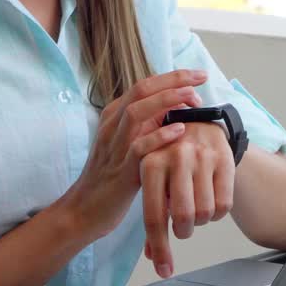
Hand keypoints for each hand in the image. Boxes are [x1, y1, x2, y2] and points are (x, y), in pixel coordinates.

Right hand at [57, 69, 206, 243]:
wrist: (83, 210)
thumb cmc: (112, 176)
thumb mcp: (129, 143)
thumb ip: (148, 124)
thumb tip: (179, 107)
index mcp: (114, 115)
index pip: (143, 85)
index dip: (173, 77)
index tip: (199, 75)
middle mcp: (111, 125)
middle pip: (141, 90)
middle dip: (174, 81)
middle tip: (201, 79)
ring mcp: (114, 146)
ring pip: (137, 113)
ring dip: (167, 101)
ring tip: (192, 98)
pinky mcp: (119, 170)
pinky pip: (138, 147)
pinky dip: (159, 136)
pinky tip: (180, 130)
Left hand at [141, 121, 235, 277]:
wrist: (197, 121)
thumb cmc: (170, 157)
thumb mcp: (154, 179)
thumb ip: (154, 216)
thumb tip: (154, 257)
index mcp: (149, 163)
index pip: (153, 216)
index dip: (161, 248)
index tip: (164, 270)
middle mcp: (175, 157)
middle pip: (183, 218)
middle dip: (184, 231)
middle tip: (183, 226)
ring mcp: (201, 157)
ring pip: (205, 213)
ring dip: (202, 221)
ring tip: (196, 207)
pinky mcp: (223, 158)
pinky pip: (224, 203)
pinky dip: (218, 212)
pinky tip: (211, 200)